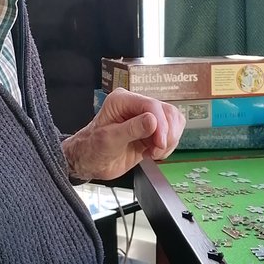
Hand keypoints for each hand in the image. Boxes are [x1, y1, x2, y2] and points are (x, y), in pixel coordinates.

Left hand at [61, 89, 185, 180]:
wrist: (90, 162)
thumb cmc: (92, 148)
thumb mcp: (109, 140)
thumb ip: (131, 129)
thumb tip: (153, 120)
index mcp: (122, 100)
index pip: (151, 105)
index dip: (161, 124)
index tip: (160, 142)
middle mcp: (136, 106)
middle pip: (167, 112)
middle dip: (167, 134)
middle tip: (156, 150)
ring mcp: (146, 118)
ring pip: (173, 121)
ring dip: (169, 140)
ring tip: (154, 152)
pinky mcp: (152, 131)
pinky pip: (171, 133)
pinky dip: (168, 145)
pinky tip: (155, 153)